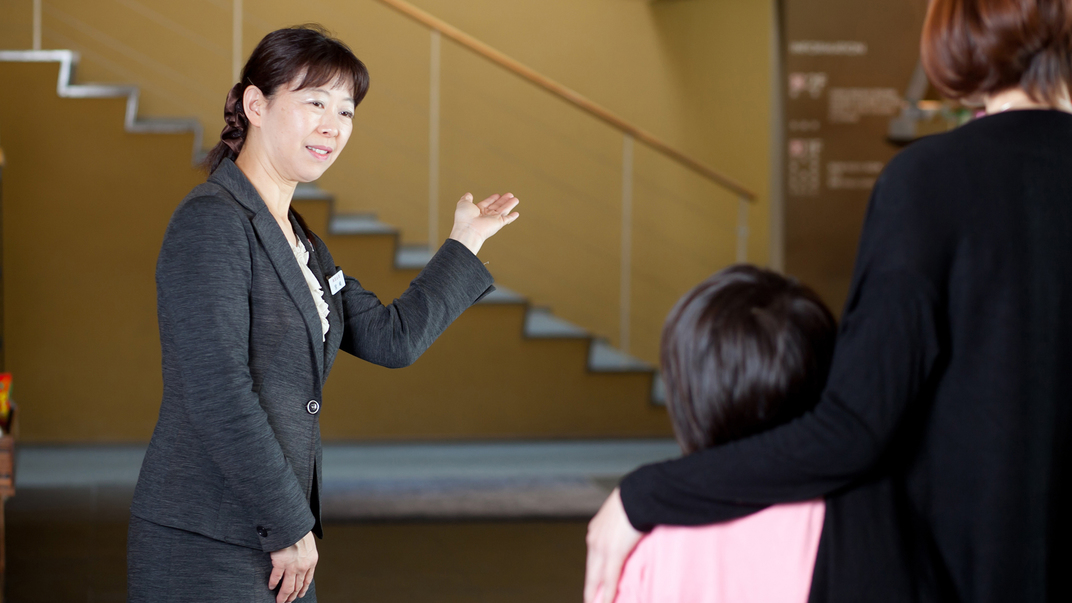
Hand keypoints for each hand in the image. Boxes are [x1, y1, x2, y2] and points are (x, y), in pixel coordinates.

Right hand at [269, 531, 317, 601]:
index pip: (307, 580)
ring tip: (279, 601)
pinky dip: (273, 584)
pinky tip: (270, 587)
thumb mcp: (309, 544)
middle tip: (287, 602)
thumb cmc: (300, 531)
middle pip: (297, 587)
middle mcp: (303, 567)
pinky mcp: (280, 563)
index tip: (299, 595)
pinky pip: (276, 578)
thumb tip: (303, 559)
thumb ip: (306, 554)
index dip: (302, 590)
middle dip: (292, 596)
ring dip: (283, 596)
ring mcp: (292, 566)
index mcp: (311, 562)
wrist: (293, 525)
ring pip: (287, 587)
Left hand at [448, 192, 519, 254]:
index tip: (497, 195)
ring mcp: (493, 219)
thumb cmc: (464, 219)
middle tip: (510, 195)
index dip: (492, 198)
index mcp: (478, 211)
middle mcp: (486, 215)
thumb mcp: (463, 203)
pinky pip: (507, 219)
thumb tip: (468, 194)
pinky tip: (516, 213)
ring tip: (515, 199)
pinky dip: (512, 217)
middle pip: (497, 205)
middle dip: (504, 200)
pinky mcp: (498, 223)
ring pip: (504, 210)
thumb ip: (466, 198)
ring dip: (510, 204)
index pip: (487, 203)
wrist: (469, 229)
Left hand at [584, 488, 641, 602]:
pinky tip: (606, 602)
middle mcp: (594, 540)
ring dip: (596, 594)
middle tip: (590, 601)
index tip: (592, 588)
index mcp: (596, 531)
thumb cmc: (634, 500)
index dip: (593, 576)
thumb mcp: (621, 514)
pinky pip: (609, 578)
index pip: (592, 560)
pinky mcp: (614, 552)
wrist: (637, 493)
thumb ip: (620, 528)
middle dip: (590, 590)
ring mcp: (602, 547)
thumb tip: (629, 534)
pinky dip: (607, 592)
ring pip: (596, 577)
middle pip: (591, 572)